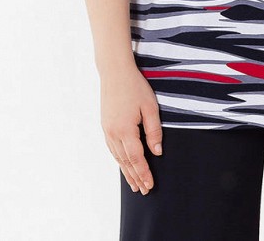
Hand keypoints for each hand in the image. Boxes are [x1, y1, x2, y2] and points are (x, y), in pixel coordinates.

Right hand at [99, 63, 163, 193]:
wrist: (114, 72)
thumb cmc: (135, 87)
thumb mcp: (150, 107)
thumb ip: (154, 131)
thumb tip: (157, 152)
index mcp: (125, 130)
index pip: (137, 159)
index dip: (144, 173)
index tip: (150, 185)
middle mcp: (113, 133)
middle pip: (126, 162)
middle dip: (135, 177)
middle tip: (144, 191)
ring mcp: (107, 130)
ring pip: (117, 157)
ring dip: (126, 171)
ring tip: (134, 184)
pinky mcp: (105, 125)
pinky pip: (112, 148)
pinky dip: (119, 160)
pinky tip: (123, 164)